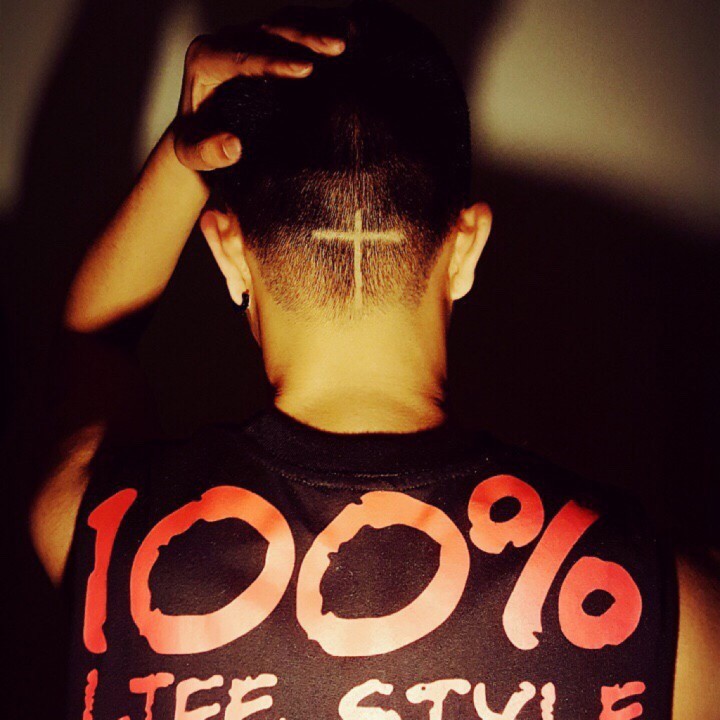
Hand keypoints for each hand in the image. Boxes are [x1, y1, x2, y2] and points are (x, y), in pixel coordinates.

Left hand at [174, 22, 345, 170]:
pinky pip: (293, 24)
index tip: (304, 69)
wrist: (203, 132)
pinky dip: (319, 26)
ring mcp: (247, 36)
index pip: (241, 56)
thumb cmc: (198, 142)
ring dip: (316, 28)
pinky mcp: (265, 39)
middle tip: (336, 48)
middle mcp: (225, 41)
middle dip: (303, 37)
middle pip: (267, 30)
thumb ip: (207, 152)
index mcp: (205, 59)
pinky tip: (345, 33)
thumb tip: (233, 146)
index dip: (274, 61)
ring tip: (345, 42)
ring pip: (283, 21)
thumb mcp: (194, 154)